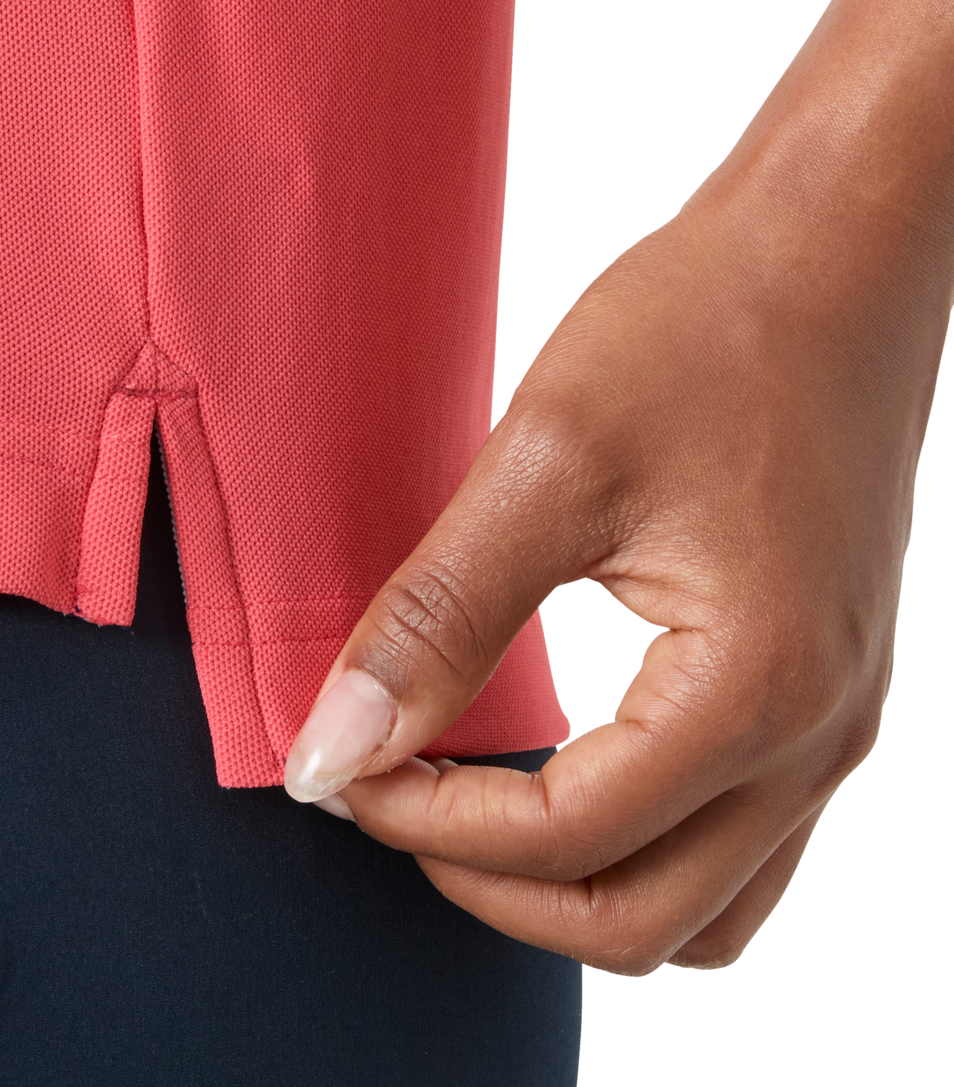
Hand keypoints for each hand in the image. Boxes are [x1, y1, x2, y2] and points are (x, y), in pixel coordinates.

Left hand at [283, 0, 953, 974]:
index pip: (562, 841)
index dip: (423, 824)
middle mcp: (815, 737)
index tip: (335, 768)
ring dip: (568, 882)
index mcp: (750, 690)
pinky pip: (734, 837)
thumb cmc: (706, 327)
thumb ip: (436, 618)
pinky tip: (555, 760)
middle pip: (637, 922)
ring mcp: (834, 720)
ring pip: (699, 906)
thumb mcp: (544, 466)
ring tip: (460, 796)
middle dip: (487, 884)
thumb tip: (335, 747)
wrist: (836, 249)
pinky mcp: (822, 683)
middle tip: (385, 793)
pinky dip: (633, 837)